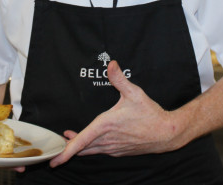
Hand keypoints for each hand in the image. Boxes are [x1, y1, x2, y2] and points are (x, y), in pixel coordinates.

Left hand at [49, 60, 183, 166]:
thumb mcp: (134, 93)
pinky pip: (100, 151)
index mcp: (106, 125)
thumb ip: (119, 79)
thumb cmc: (150, 113)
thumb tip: (111, 64)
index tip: (55, 159)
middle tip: (56, 144)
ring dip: (79, 146)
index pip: (81, 140)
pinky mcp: (119, 151)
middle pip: (82, 147)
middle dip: (67, 147)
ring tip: (68, 139)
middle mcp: (107, 139)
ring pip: (90, 150)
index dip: (66, 150)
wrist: (166, 133)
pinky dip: (90, 148)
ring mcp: (113, 148)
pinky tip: (88, 143)